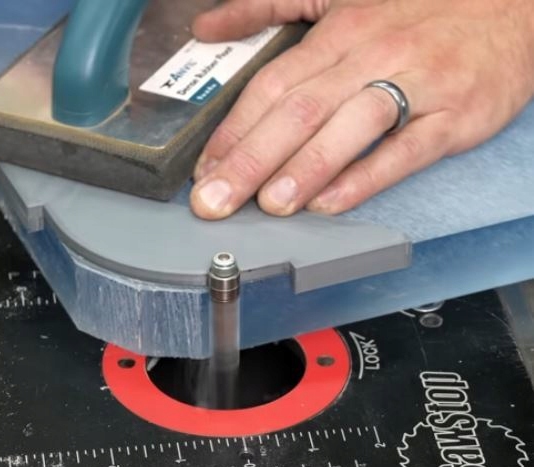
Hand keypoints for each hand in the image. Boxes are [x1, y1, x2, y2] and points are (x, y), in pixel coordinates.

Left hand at [190, 0, 533, 218]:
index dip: (234, 130)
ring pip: (351, 128)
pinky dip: (367, 177)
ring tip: (268, 206)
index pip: (272, 86)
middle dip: (250, 160)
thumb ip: (269, 7)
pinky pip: (406, 150)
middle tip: (214, 201)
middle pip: (299, 111)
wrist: (513, 2)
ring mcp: (415, 86)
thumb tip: (208, 25)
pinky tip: (331, 202)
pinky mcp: (454, 116)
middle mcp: (370, 57)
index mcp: (338, 32)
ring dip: (305, 169)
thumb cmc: (417, 8)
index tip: (204, 169)